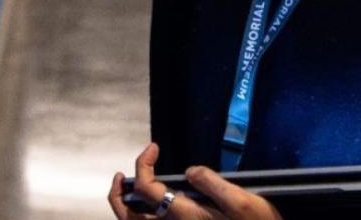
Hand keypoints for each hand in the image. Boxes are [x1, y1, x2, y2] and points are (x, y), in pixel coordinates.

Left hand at [106, 143, 283, 219]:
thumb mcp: (242, 202)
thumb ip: (213, 183)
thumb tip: (189, 170)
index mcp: (183, 215)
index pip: (146, 187)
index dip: (143, 163)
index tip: (154, 147)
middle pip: (128, 215)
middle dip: (117, 193)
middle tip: (120, 174)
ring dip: (124, 208)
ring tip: (126, 189)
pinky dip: (140, 218)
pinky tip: (149, 207)